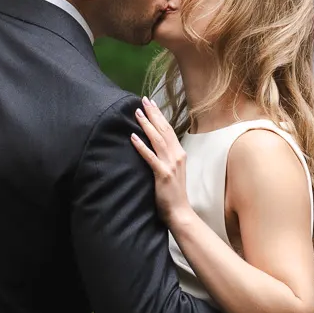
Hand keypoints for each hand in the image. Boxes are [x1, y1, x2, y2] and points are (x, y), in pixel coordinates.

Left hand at [130, 98, 191, 222]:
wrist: (180, 212)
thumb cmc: (173, 193)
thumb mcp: (172, 170)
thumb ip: (166, 157)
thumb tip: (154, 145)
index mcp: (179, 154)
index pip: (168, 130)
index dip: (159, 115)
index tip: (151, 103)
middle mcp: (177, 156)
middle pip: (164, 130)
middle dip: (153, 114)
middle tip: (143, 100)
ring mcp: (171, 165)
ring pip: (158, 140)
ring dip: (147, 125)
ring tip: (137, 113)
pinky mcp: (163, 175)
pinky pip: (150, 157)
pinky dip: (142, 146)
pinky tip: (133, 137)